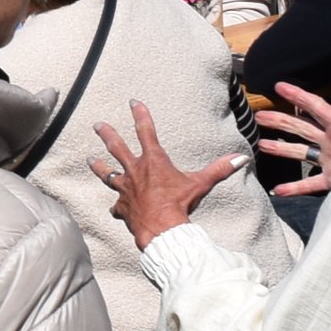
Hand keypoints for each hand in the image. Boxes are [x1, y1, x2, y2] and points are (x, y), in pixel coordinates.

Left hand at [93, 101, 242, 245]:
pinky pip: (117, 207)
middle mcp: (135, 171)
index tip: (133, 102)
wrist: (162, 229)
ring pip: (108, 174)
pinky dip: (117, 208)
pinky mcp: (122, 207)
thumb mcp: (200, 184)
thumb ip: (219, 169)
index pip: (146, 131)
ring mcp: (125, 189)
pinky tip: (115, 209)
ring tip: (90, 160)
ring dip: (99, 167)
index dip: (140, 115)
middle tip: (97, 125)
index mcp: (153, 161)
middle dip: (107, 134)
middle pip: (117, 148)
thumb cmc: (179, 204)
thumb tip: (241, 158)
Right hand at [245, 79, 330, 194]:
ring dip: (281, 149)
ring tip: (261, 145)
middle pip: (301, 127)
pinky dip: (295, 187)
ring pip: (301, 152)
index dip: (297, 95)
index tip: (278, 85)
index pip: (316, 106)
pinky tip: (277, 190)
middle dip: (279, 120)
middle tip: (258, 116)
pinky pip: (310, 184)